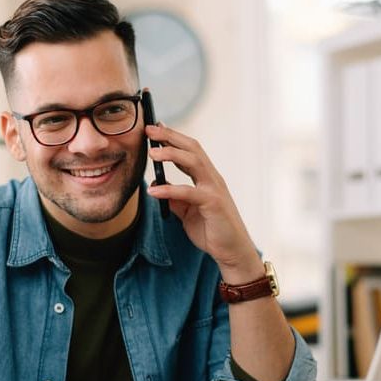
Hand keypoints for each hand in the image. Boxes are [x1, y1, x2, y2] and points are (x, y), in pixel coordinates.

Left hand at [145, 124, 262, 281]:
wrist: (232, 252)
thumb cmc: (212, 231)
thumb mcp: (187, 212)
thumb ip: (175, 197)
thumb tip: (156, 184)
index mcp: (207, 178)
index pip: (190, 150)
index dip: (173, 137)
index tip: (154, 128)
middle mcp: (212, 179)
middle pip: (192, 149)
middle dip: (170, 136)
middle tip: (149, 129)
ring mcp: (214, 189)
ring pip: (194, 162)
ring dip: (171, 154)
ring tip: (151, 153)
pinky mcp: (214, 204)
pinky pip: (189, 192)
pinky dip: (170, 190)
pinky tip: (154, 191)